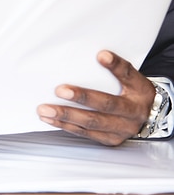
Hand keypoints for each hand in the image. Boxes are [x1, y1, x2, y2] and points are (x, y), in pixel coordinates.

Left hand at [37, 50, 155, 144]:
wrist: (148, 116)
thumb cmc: (133, 93)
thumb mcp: (131, 78)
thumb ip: (117, 68)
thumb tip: (100, 55)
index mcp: (140, 92)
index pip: (128, 75)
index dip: (116, 66)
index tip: (101, 55)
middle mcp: (133, 113)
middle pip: (106, 105)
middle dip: (81, 97)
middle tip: (59, 90)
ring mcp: (122, 129)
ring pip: (92, 123)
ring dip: (66, 116)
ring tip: (45, 110)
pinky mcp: (110, 140)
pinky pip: (86, 134)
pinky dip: (66, 126)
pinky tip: (51, 120)